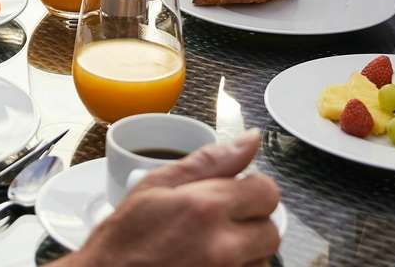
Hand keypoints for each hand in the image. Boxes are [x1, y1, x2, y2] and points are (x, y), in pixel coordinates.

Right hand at [69, 130, 279, 266]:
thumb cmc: (124, 238)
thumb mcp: (156, 185)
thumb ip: (209, 161)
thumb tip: (250, 139)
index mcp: (206, 208)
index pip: (267, 192)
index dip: (252, 189)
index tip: (235, 193)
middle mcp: (222, 247)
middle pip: (270, 231)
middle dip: (250, 223)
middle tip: (219, 224)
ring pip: (262, 260)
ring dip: (245, 252)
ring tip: (209, 248)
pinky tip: (208, 264)